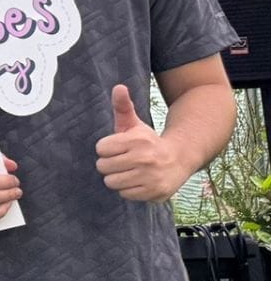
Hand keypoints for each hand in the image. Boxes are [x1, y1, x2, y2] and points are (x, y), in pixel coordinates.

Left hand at [96, 84, 188, 201]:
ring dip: (118, 178)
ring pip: (111, 182)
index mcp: (138, 140)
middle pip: (103, 167)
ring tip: (131, 171)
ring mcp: (150, 177)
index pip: (101, 148)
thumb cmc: (148, 142)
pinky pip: (125, 194)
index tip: (119, 148)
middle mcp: (145, 158)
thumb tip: (118, 87)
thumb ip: (123, 107)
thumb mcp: (135, 124)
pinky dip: (129, 189)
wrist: (179, 159)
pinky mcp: (154, 192)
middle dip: (110, 164)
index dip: (107, 149)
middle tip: (124, 161)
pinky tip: (140, 181)